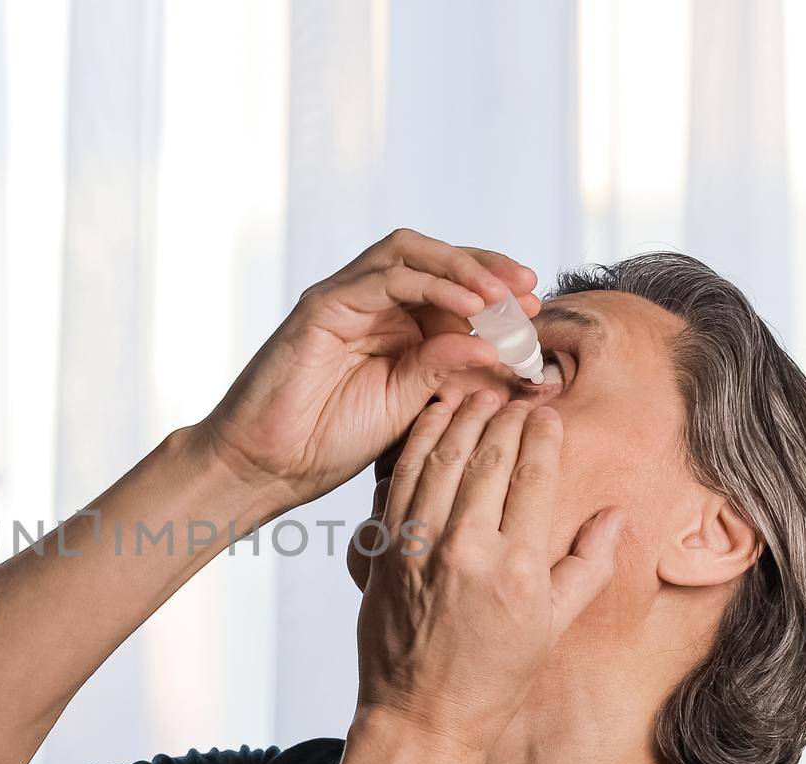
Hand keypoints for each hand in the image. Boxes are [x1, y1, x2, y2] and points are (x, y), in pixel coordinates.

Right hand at [191, 229, 538, 512]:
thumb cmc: (328, 445)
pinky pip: (385, 276)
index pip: (453, 289)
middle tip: (529, 293)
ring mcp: (345, 299)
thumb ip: (447, 372)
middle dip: (488, 270)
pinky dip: (431, 284)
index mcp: (394, 329)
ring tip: (503, 296)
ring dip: (464, 268)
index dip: (497, 295)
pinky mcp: (324, 304)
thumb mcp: (409, 408)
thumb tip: (500, 348)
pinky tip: (467, 308)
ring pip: (411, 253)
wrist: (268, 467)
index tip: (537, 315)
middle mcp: (371, 305)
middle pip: (437, 260)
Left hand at [354, 391, 625, 755]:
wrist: (422, 714)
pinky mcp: (383, 549)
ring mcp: (418, 546)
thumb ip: (589, 565)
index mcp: (516, 567)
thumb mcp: (555, 626)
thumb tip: (618, 514)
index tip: (548, 412)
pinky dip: (417, 442)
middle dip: (505, 415)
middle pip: (488, 456)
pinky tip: (431, 420)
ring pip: (441, 457)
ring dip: (461, 416)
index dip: (542, 435)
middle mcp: (466, 549)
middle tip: (516, 393)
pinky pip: (400, 479)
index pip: (533, 475)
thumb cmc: (494, 676)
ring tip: (478, 393)